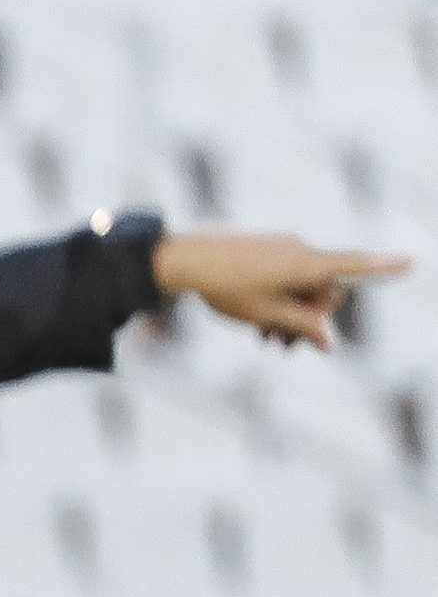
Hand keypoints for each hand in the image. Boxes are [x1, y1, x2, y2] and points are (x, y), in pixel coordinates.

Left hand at [151, 231, 409, 348]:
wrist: (186, 259)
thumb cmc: (227, 287)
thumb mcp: (266, 315)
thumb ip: (300, 326)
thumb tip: (330, 343)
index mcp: (307, 265)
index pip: (354, 266)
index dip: (384, 267)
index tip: (411, 262)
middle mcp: (301, 251)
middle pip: (323, 288)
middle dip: (311, 318)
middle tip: (284, 348)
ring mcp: (283, 247)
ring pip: (301, 285)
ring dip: (291, 313)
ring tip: (266, 341)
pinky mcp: (267, 248)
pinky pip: (284, 275)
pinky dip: (278, 298)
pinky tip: (257, 322)